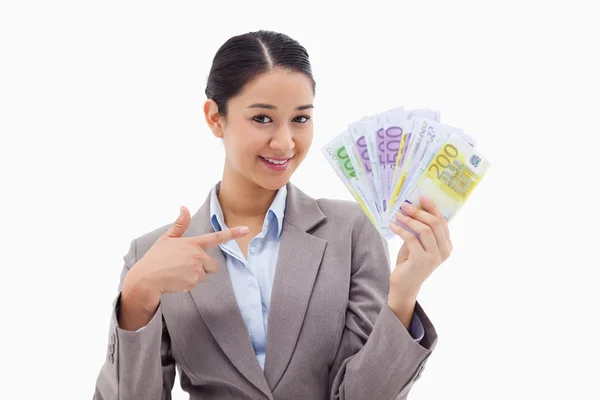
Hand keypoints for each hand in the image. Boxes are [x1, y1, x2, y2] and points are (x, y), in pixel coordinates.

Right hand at [123, 206, 248, 302]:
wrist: (146, 278)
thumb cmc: (155, 258)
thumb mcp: (166, 239)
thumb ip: (179, 225)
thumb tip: (184, 207)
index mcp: (192, 243)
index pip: (216, 237)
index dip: (233, 233)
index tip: (246, 230)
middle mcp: (197, 255)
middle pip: (213, 265)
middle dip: (203, 267)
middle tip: (184, 266)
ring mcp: (196, 268)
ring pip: (205, 274)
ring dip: (195, 275)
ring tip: (178, 272)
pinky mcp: (193, 281)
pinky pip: (197, 283)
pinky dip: (188, 283)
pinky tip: (177, 279)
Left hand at [387, 196, 452, 301]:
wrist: (404, 285)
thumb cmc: (410, 262)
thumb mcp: (418, 243)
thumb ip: (420, 229)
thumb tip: (412, 207)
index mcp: (447, 245)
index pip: (442, 221)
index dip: (432, 207)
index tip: (421, 196)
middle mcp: (445, 251)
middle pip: (435, 224)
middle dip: (419, 211)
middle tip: (404, 205)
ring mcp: (435, 257)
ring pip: (425, 230)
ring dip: (409, 219)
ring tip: (397, 214)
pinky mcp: (422, 261)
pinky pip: (411, 239)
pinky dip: (401, 229)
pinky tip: (392, 225)